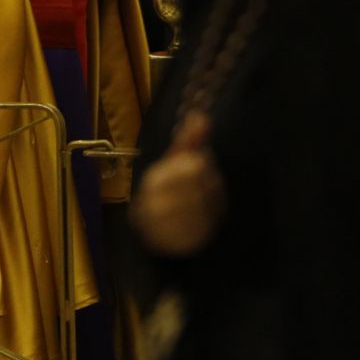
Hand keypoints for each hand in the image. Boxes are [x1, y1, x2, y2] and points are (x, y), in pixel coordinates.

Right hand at [132, 112, 225, 256]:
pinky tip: (203, 217)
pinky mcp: (182, 243)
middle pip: (206, 186)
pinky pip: (210, 228)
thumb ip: (187, 140)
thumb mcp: (171, 161)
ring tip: (202, 201)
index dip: (203, 165)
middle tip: (201, 186)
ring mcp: (169, 227)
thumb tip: (201, 116)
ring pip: (210, 208)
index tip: (196, 167)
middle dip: (209, 185)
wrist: (148, 228)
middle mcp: (158, 203)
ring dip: (212, 204)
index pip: (197, 166)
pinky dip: (211, 221)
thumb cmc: (162, 189)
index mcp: (155, 180)